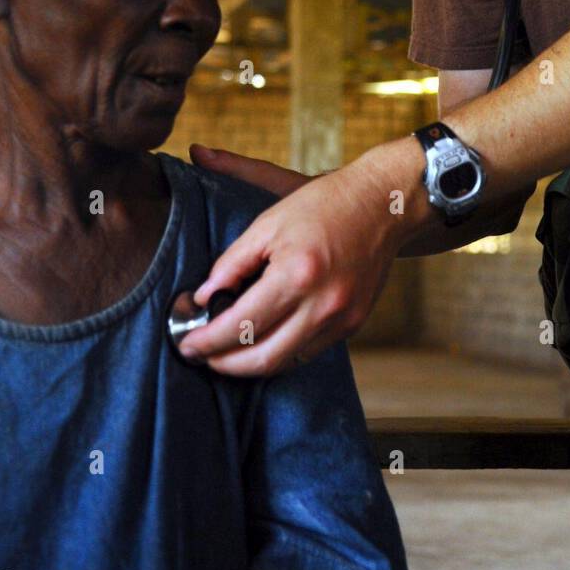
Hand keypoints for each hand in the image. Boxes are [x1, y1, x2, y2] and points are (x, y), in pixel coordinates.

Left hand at [178, 140, 427, 376]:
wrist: (383, 204)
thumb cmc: (323, 204)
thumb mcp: (268, 221)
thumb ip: (232, 262)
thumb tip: (204, 296)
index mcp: (297, 273)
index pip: (240, 325)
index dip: (207, 340)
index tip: (186, 343)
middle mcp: (322, 303)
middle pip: (262, 358)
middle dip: (223, 364)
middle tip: (200, 356)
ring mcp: (342, 318)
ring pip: (286, 362)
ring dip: (251, 365)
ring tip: (226, 353)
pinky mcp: (353, 323)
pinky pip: (308, 351)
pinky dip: (280, 352)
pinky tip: (262, 341)